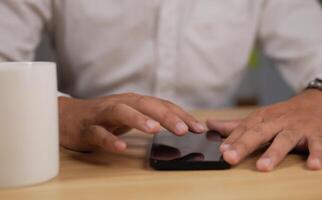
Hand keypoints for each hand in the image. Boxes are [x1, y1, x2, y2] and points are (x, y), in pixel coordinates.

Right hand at [59, 93, 204, 152]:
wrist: (67, 115)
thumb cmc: (105, 116)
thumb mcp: (131, 114)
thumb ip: (151, 117)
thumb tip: (181, 126)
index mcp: (135, 101)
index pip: (162, 105)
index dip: (181, 115)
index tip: (198, 128)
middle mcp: (121, 103)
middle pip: (146, 105)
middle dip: (166, 116)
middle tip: (183, 129)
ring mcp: (103, 114)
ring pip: (121, 112)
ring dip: (139, 120)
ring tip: (155, 130)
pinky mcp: (87, 127)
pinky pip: (98, 133)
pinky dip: (110, 139)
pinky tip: (121, 147)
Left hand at [207, 89, 321, 170]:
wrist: (320, 102)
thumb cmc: (285, 114)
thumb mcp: (260, 117)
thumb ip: (235, 125)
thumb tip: (210, 124)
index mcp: (263, 118)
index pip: (244, 130)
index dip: (231, 141)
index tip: (220, 152)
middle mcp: (278, 122)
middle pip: (259, 133)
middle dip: (244, 145)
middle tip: (230, 158)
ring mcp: (298, 128)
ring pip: (285, 139)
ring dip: (274, 153)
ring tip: (263, 167)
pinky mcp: (318, 135)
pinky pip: (317, 145)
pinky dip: (316, 154)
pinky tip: (313, 165)